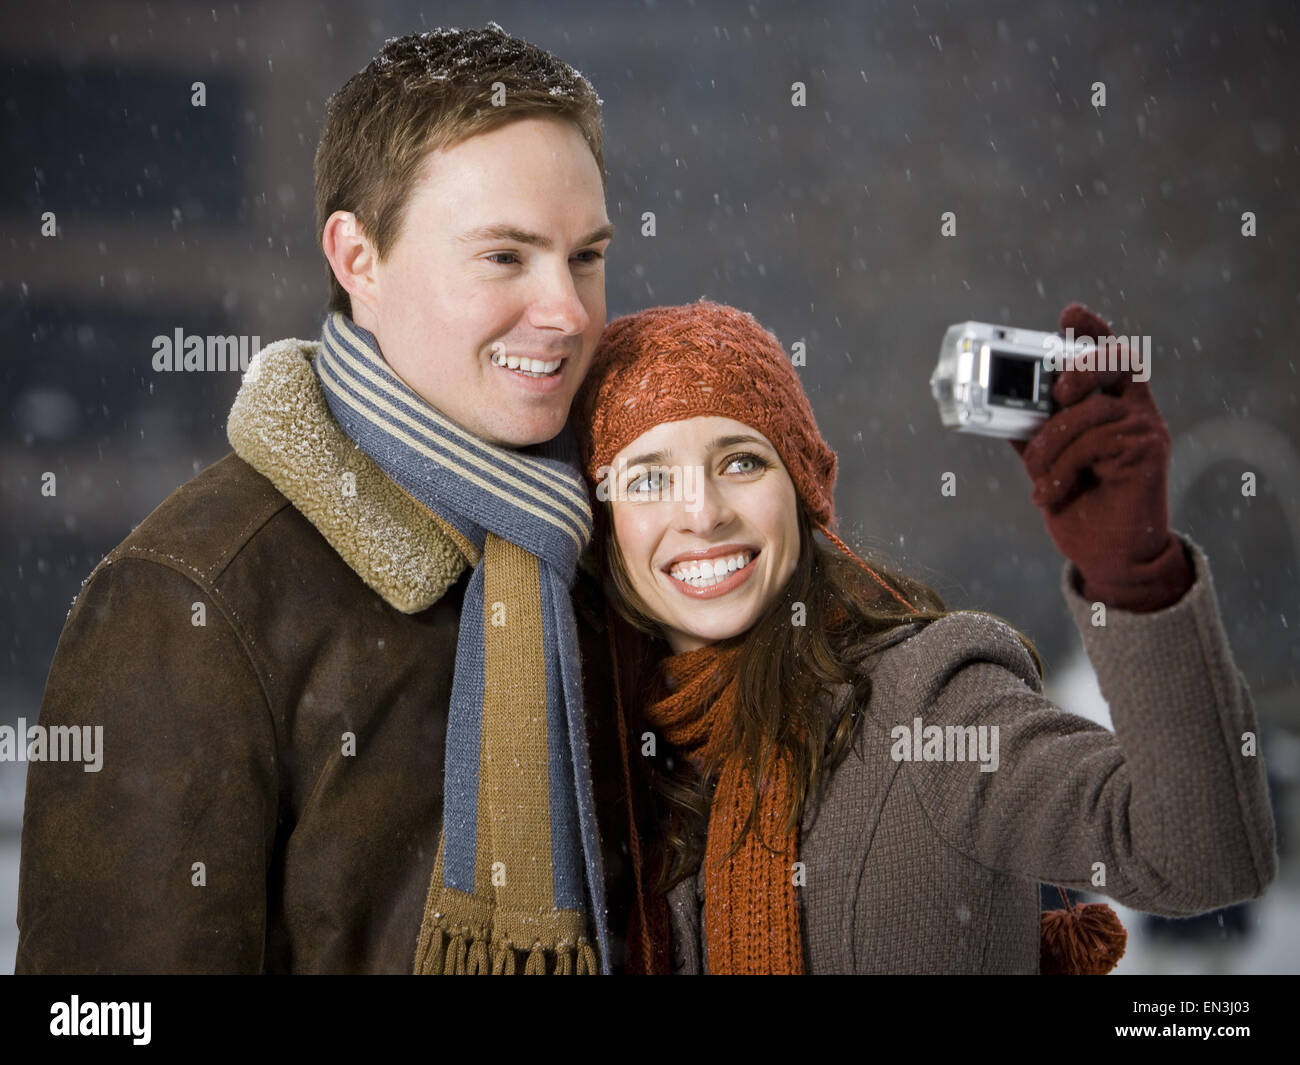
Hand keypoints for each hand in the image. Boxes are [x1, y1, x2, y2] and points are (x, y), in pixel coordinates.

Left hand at [1009, 302, 1192, 611]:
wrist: (1109, 555)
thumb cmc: (1082, 506)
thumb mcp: (1048, 461)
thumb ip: (1034, 431)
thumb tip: (998, 407)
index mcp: (1113, 405)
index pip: (1110, 355)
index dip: (1093, 330)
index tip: (1070, 313)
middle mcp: (1136, 411)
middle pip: (1116, 361)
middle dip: (1080, 366)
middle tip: (1056, 393)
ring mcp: (1146, 430)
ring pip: (1089, 412)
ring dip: (1050, 445)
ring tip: (1038, 476)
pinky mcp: (1148, 453)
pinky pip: (1093, 443)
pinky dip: (1061, 469)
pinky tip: (1051, 493)